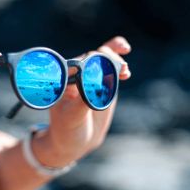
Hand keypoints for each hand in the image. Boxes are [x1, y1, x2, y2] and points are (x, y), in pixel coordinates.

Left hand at [35, 36, 130, 165]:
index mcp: (64, 81)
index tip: (102, 63)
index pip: (78, 64)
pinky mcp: (102, 81)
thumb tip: (95, 82)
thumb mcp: (72, 118)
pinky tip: (125, 49)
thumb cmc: (67, 130)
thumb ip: (83, 101)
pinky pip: (109, 65)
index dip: (92, 60)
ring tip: (125, 70)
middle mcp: (76, 75)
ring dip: (114, 58)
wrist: (77, 140)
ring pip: (102, 58)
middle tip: (121, 69)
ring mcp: (90, 77)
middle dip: (107, 59)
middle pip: (92, 58)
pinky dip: (116, 55)